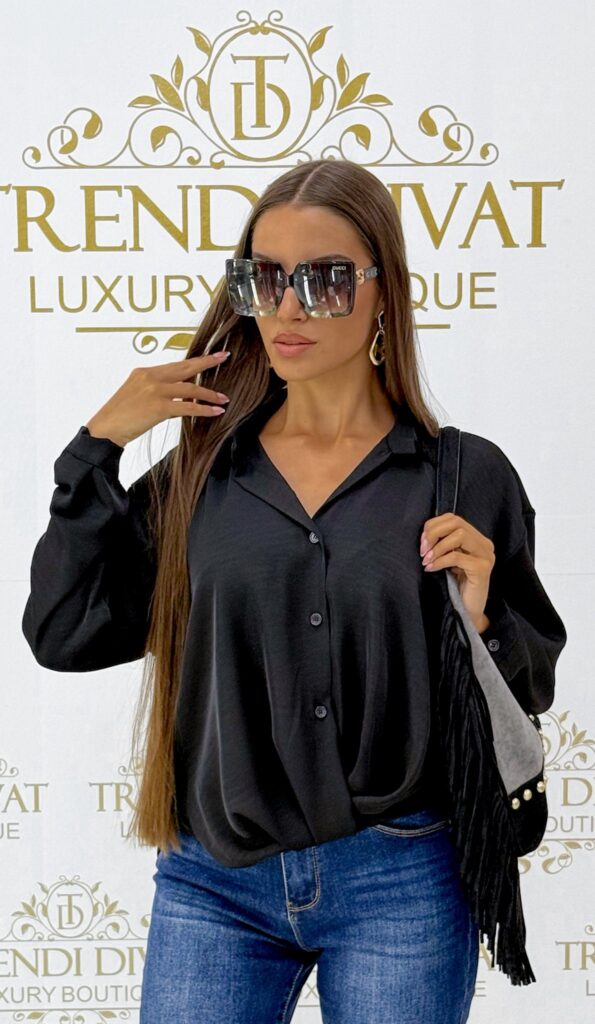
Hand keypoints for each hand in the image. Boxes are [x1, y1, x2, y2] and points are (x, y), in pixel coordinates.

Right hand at [85, 350, 231, 447]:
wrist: (106, 429)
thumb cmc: (120, 417)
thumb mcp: (138, 397)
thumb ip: (160, 394)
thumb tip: (182, 401)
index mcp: (144, 372)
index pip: (175, 365)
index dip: (194, 361)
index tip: (210, 356)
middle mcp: (150, 377)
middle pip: (185, 367)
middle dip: (207, 362)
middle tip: (223, 357)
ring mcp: (155, 390)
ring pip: (190, 388)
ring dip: (209, 394)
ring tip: (223, 398)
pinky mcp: (159, 407)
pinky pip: (188, 407)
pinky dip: (204, 409)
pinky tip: (215, 411)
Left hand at [419, 513, 494, 630]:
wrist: (468, 610)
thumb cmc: (457, 585)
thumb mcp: (449, 559)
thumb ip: (444, 544)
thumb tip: (424, 534)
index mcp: (477, 538)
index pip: (454, 518)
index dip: (434, 525)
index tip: (422, 541)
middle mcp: (484, 544)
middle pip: (457, 522)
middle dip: (434, 533)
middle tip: (422, 550)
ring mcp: (486, 555)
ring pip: (459, 536)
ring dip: (438, 547)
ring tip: (426, 560)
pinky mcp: (482, 568)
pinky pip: (457, 557)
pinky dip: (440, 561)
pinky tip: (431, 569)